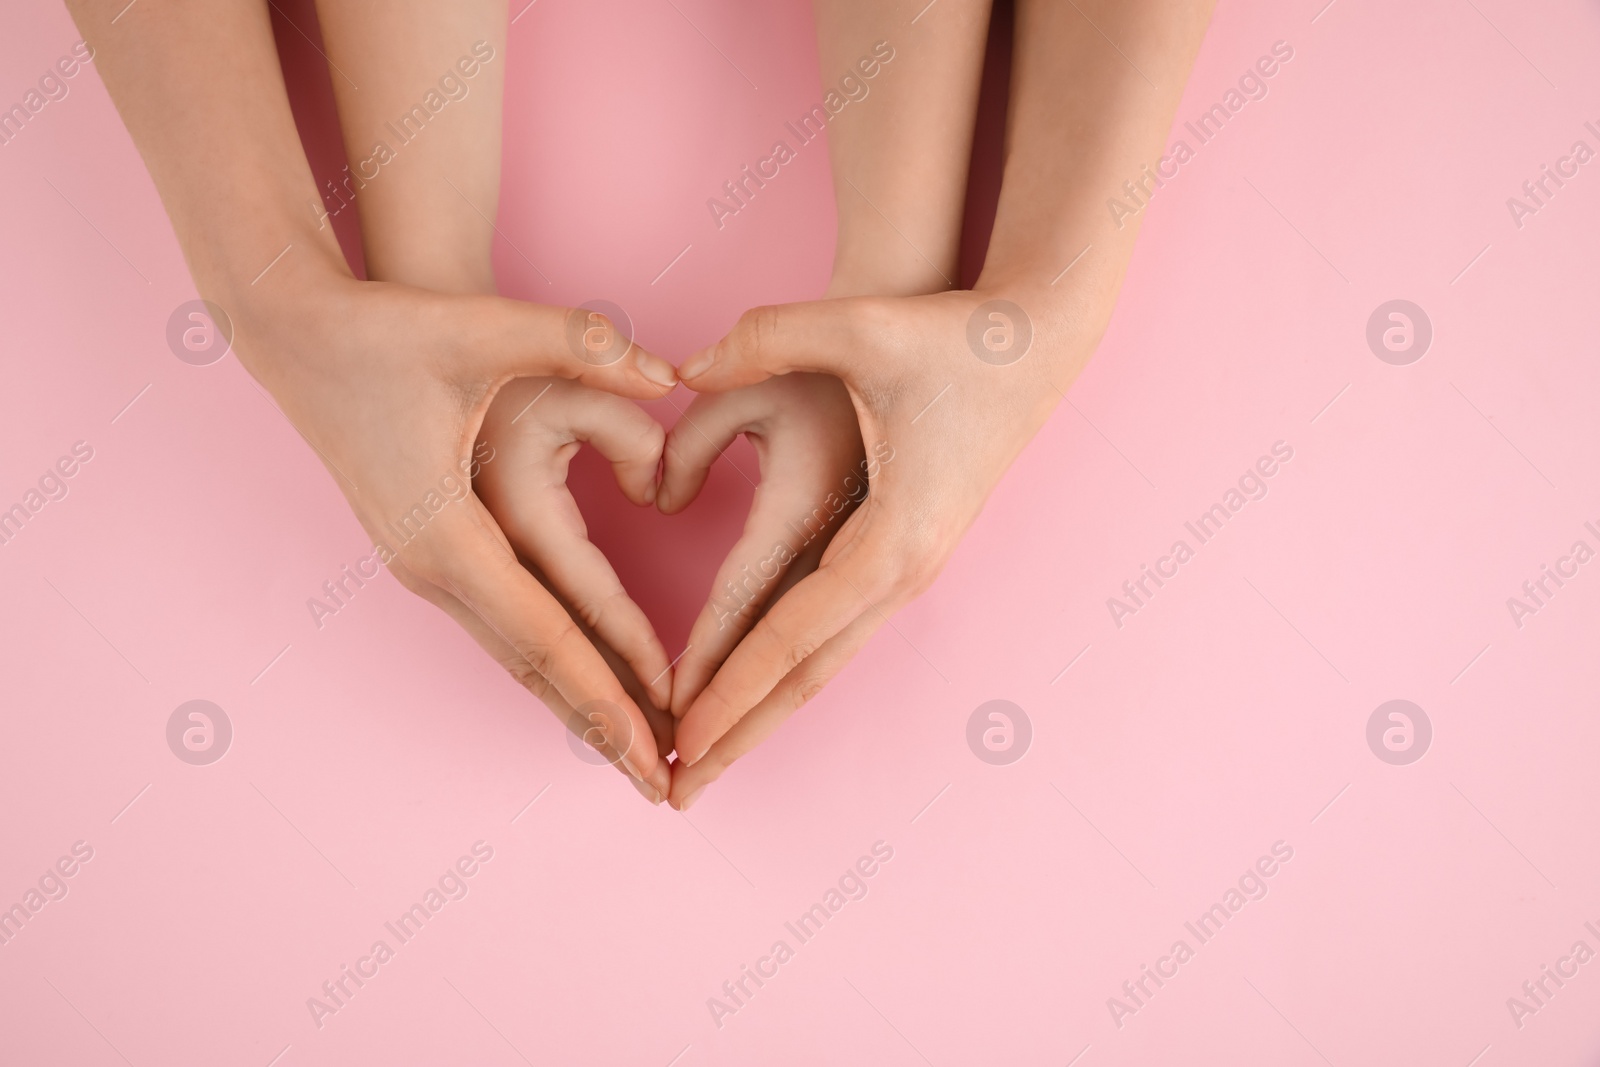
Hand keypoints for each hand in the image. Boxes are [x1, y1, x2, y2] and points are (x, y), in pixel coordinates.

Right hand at [234, 273, 679, 798]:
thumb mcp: (484, 327)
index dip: (612, 693)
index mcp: (450, 533)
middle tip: (666, 783)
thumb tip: (668, 374)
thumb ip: (583, 344)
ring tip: (640, 750)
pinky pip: (504, 628)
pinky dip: (551, 666)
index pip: (552, 635)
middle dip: (605, 728)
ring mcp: (425, 569)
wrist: (296, 332)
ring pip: (518, 657)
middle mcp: (435, 569)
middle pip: (538, 668)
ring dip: (580, 703)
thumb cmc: (386, 329)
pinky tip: (586, 688)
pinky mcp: (428, 554)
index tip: (661, 748)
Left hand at [666, 288, 1088, 806]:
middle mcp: (902, 571)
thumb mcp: (857, 325)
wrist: (1034, 342)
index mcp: (890, 535)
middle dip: (738, 735)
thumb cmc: (952, 335)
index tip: (676, 736)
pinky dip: (787, 676)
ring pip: (822, 666)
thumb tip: (680, 368)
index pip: (789, 631)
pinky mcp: (902, 558)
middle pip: (806, 677)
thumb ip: (764, 337)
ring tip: (703, 761)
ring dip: (761, 716)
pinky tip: (752, 697)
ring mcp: (907, 571)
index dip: (727, 686)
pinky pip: (833, 636)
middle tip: (675, 790)